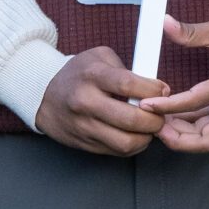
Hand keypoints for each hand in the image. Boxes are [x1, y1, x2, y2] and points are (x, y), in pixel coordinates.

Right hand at [33, 45, 168, 155]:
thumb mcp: (100, 57)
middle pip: (131, 119)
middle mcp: (85, 102)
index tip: (164, 91)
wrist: (45, 95)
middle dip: (155, 120)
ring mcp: (83, 126)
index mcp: (92, 75)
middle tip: (162, 114)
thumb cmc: (79, 74)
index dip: (154, 90)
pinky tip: (136, 134)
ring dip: (146, 137)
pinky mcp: (84, 144)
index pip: (129, 85)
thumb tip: (155, 88)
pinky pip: (117, 152)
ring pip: (126, 142)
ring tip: (150, 127)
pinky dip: (134, 145)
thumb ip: (128, 68)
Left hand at [149, 15, 208, 151]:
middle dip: (181, 140)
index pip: (196, 101)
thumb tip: (166, 24)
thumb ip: (191, 32)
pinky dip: (191, 127)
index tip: (147, 104)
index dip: (168, 106)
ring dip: (184, 136)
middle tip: (156, 127)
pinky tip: (173, 117)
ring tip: (160, 122)